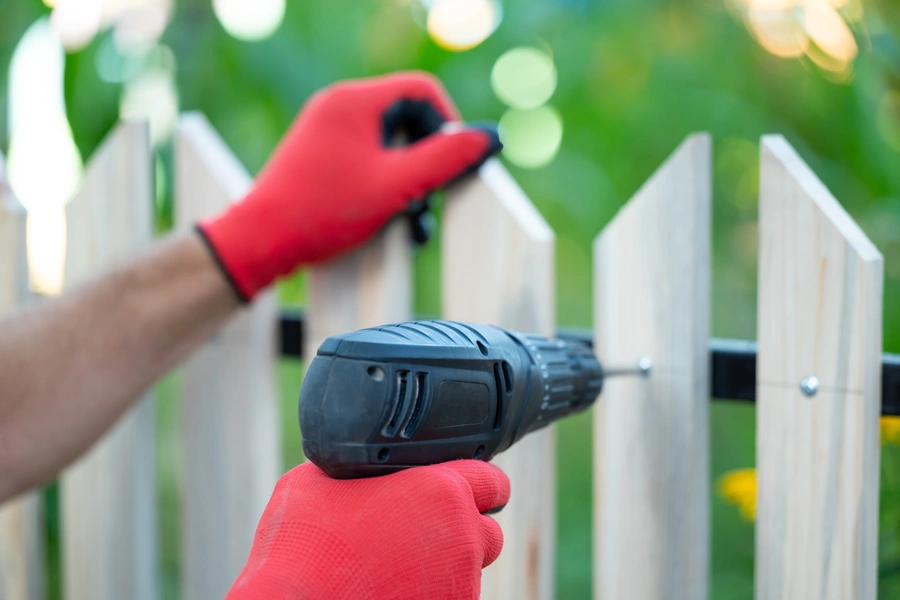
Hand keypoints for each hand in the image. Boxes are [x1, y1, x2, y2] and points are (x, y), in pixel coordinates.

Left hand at [197, 71, 501, 300]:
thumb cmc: (323, 211)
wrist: (260, 241)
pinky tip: (392, 223)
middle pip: (408, 120)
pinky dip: (387, 187)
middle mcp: (339, 107)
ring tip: (414, 222)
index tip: (458, 163)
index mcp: (355, 101)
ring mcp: (328, 131)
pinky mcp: (322, 155)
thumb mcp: (397, 186)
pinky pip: (369, 160)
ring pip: (390, 146)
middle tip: (433, 199)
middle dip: (429, 163)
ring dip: (411, 183)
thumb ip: (447, 159)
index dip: (450, 125)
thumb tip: (490, 137)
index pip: (423, 91)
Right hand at [226, 460, 509, 599]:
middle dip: (465, 530)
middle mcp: (462, 537)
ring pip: (468, 569)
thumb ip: (356, 468)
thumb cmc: (302, 544)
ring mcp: (459, 582)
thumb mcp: (318, 480)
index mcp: (441, 491)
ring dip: (445, 563)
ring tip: (398, 563)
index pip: (492, 481)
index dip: (479, 484)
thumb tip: (353, 463)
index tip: (466, 491)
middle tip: (426, 531)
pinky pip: (448, 595)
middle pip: (488, 530)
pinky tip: (392, 586)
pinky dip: (430, 591)